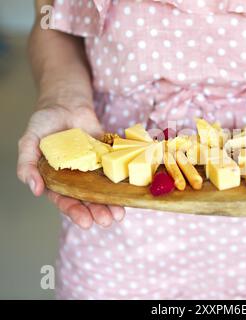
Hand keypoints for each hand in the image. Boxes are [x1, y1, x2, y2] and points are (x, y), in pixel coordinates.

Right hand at [17, 103, 124, 228]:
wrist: (66, 103)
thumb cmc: (44, 124)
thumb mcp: (29, 142)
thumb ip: (27, 164)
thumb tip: (35, 189)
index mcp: (57, 180)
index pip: (65, 201)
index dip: (75, 212)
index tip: (85, 222)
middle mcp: (77, 179)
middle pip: (88, 200)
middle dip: (97, 212)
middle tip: (107, 221)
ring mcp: (93, 169)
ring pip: (103, 190)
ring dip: (112, 203)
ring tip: (119, 214)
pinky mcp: (107, 158)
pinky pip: (116, 171)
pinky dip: (123, 181)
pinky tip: (129, 191)